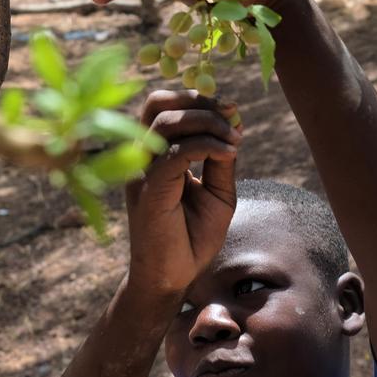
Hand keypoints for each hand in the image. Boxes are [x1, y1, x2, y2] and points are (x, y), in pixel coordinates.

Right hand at [124, 90, 241, 297]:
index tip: (232, 110)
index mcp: (155, 154)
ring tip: (235, 136)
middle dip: (198, 100)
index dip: (198, 99)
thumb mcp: (217, 192)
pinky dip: (207, 145)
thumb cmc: (192, 237)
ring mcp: (141, 172)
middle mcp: (143, 158)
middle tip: (231, 112)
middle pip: (157, 103)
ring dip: (206, 121)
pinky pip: (176, 153)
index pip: (165, 107)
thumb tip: (233, 127)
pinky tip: (229, 152)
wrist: (174, 277)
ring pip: (165, 123)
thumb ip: (221, 160)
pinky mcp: (148, 191)